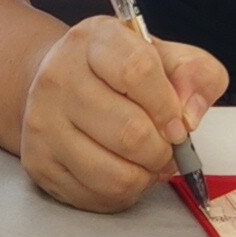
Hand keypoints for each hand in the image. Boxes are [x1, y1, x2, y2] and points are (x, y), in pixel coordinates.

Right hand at [14, 12, 227, 213]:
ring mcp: (43, 122)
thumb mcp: (163, 55)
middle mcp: (58, 77)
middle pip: (130, 132)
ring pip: (115, 173)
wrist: (59, 84)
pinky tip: (122, 169)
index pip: (137, 71)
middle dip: (162, 149)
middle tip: (165, 146)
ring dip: (145, 175)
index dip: (168, 106)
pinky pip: (98, 196)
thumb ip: (195, 74)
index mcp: (94, 40)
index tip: (178, 122)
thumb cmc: (117, 72)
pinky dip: (123, 192)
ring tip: (146, 160)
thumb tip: (191, 113)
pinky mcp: (39, 162)